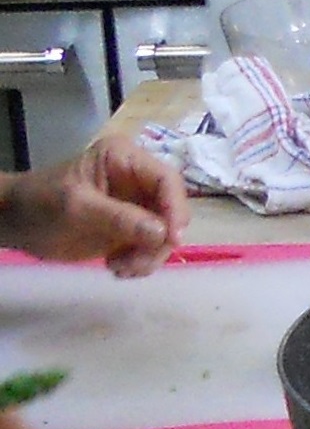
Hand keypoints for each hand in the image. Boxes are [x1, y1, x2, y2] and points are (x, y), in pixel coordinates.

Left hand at [0, 136, 188, 275]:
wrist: (15, 224)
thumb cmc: (40, 204)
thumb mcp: (76, 208)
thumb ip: (119, 218)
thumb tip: (163, 234)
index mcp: (125, 159)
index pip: (166, 179)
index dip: (175, 208)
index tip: (172, 239)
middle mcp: (138, 179)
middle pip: (171, 209)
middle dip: (159, 239)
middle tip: (136, 263)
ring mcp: (136, 205)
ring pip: (165, 232)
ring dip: (149, 255)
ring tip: (120, 269)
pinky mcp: (132, 229)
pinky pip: (151, 247)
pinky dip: (140, 262)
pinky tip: (117, 268)